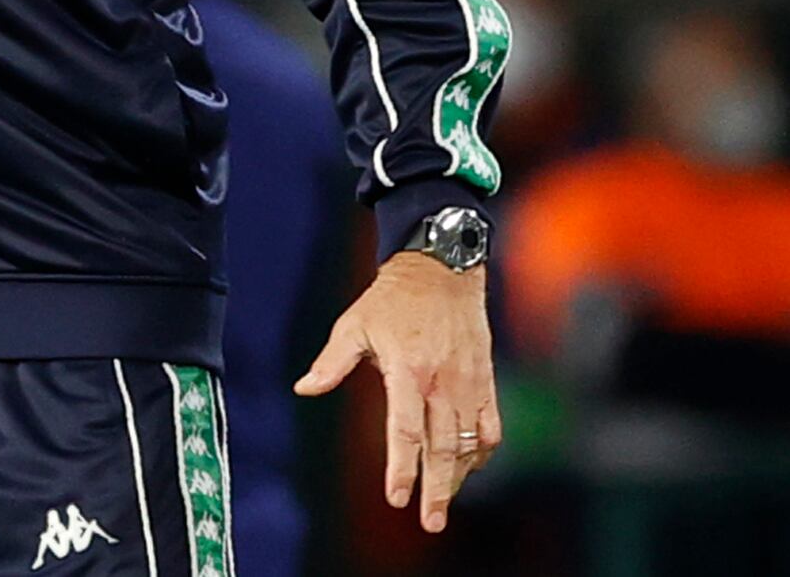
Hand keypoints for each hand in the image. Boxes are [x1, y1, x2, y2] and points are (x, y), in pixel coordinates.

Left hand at [297, 251, 500, 532]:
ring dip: (457, 477)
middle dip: (436, 489)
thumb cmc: (390, 300)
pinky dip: (482, 451)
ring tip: (444, 503)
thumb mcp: (353, 324)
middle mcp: (442, 383)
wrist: (441, 270)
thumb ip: (331, 362)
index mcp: (407, 371)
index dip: (402, 467)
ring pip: (467, 443)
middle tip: (430, 522)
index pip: (405, 431)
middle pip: (441, 448)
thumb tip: (303, 389)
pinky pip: (490, 426)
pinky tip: (470, 467)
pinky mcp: (485, 380)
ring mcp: (468, 384)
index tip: (397, 498)